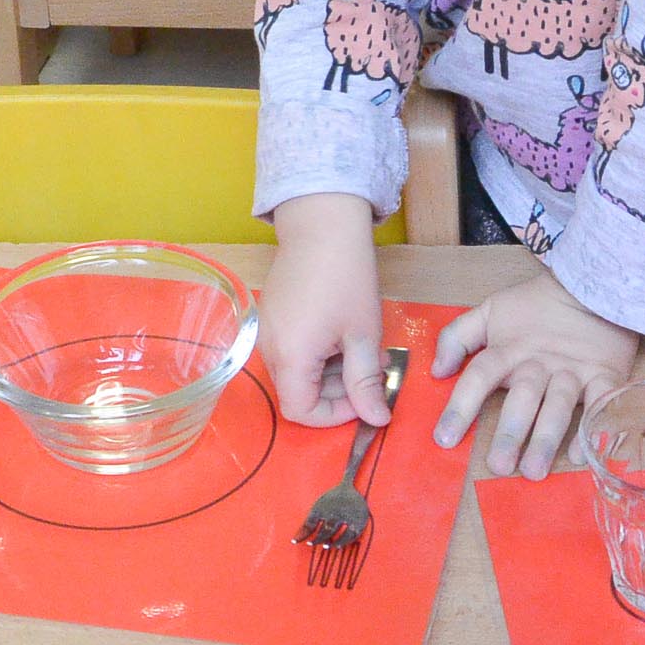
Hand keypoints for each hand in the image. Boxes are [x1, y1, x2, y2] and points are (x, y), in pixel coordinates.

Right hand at [259, 192, 391, 428]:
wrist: (322, 224)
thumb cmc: (347, 278)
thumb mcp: (363, 334)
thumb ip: (366, 383)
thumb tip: (376, 421)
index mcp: (291, 357)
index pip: (301, 412)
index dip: (335, 415)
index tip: (365, 399)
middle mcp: (269, 348)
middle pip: (298, 392)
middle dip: (338, 391)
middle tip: (374, 371)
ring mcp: (267, 329)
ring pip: (297, 371)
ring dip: (331, 371)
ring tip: (365, 349)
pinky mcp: (272, 314)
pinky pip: (292, 348)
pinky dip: (318, 352)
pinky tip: (344, 332)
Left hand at [430, 274, 637, 478]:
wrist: (591, 287)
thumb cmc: (535, 307)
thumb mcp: (490, 311)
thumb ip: (457, 337)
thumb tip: (437, 370)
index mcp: (508, 349)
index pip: (479, 377)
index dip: (460, 407)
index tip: (445, 440)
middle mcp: (538, 363)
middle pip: (521, 398)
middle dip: (510, 432)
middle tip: (499, 466)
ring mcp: (573, 371)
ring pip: (558, 406)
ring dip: (546, 439)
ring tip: (534, 471)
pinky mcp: (605, 375)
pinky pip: (600, 404)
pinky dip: (592, 429)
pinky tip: (582, 455)